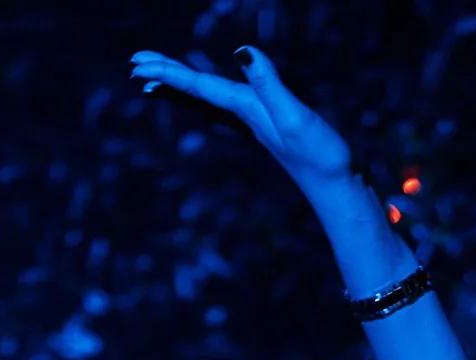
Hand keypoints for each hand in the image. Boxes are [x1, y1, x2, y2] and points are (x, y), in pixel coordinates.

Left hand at [129, 43, 353, 191]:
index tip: (137, 64)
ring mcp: (258, 125)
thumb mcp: (295, 117)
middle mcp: (247, 117)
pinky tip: (209, 105)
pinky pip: (229, 109)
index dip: (168, 72)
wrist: (340, 192)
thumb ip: (269, 84)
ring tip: (158, 81)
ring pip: (209, 102)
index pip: (200, 87)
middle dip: (167, 78)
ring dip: (183, 89)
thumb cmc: (322, 158)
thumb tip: (241, 51)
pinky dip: (211, 101)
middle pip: (197, 94)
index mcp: (248, 110)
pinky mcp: (272, 129)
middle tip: (135, 65)